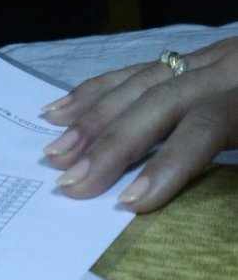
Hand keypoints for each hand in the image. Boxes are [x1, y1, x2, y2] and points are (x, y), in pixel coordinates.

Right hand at [39, 37, 237, 210]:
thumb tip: (212, 221)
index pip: (204, 125)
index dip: (167, 163)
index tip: (128, 200)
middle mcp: (227, 69)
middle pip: (160, 100)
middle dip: (111, 141)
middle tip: (72, 180)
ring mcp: (210, 58)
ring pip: (140, 82)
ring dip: (94, 118)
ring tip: (58, 151)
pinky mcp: (197, 59)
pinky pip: (138, 70)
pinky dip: (99, 90)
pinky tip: (65, 109)